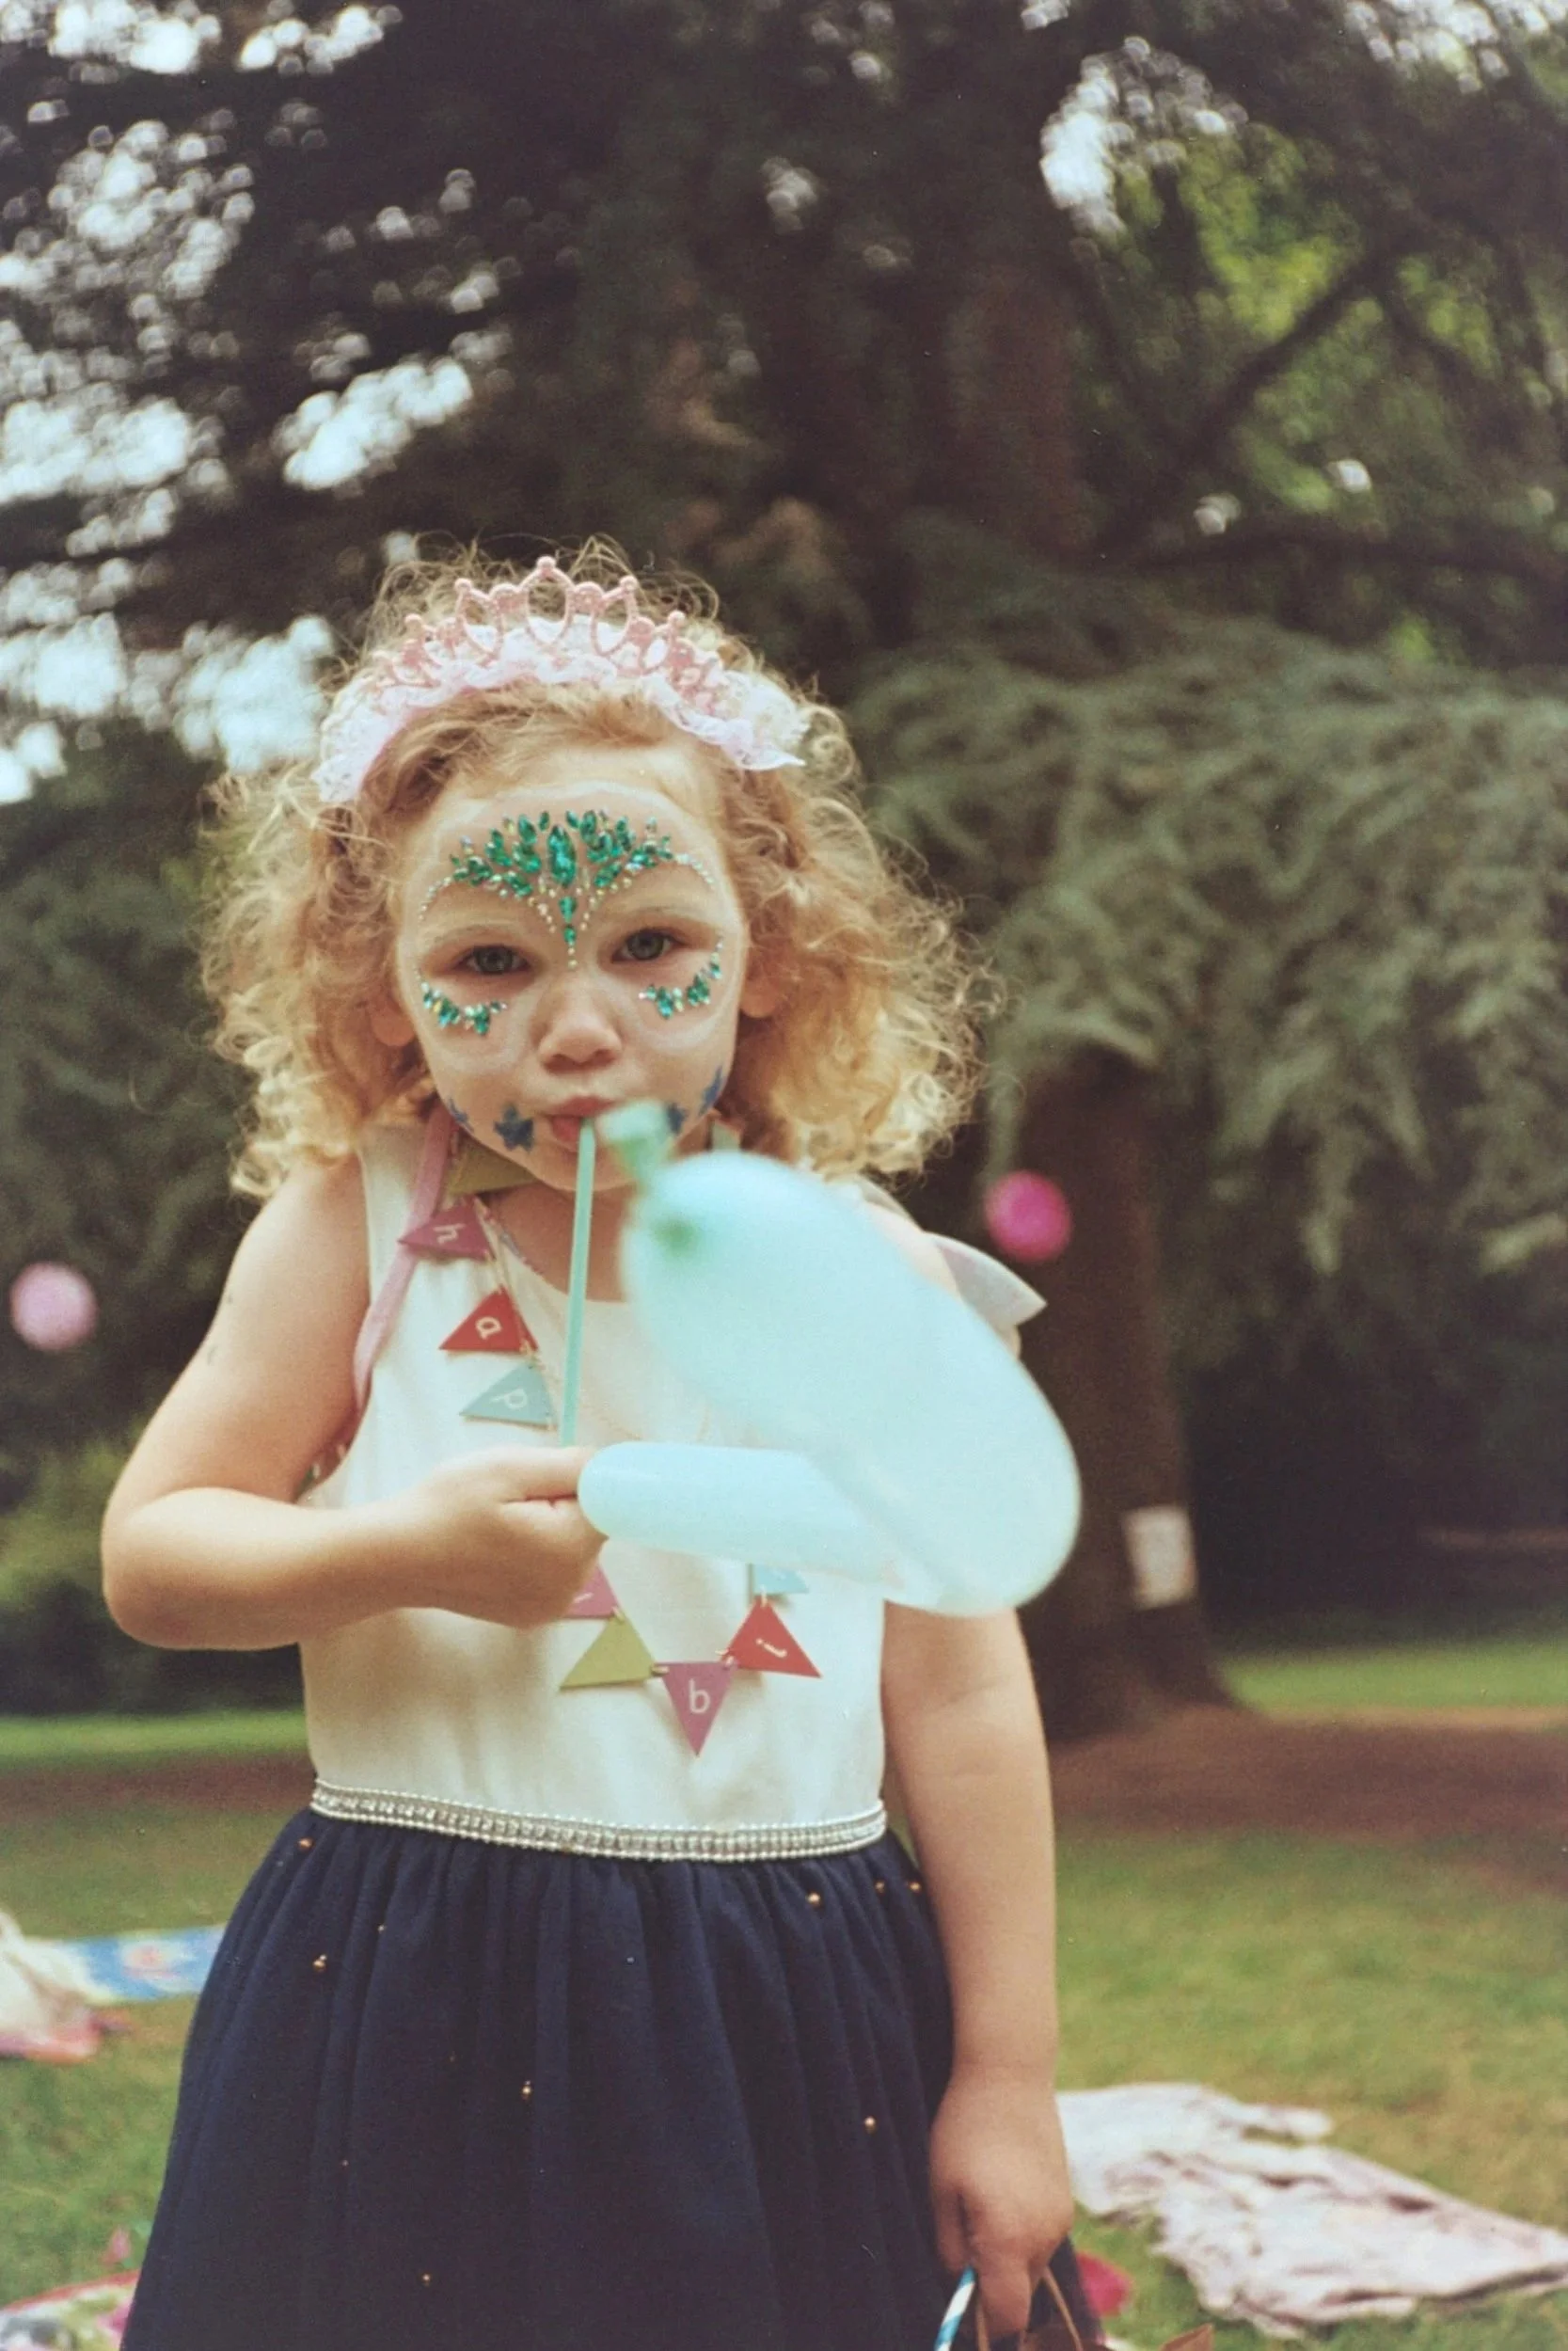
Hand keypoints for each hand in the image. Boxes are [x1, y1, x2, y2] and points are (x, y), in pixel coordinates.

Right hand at [374, 1445, 603, 1627]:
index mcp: (571, 1551)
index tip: (539, 1478)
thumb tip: (609, 1467)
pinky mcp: (531, 1615)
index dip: (575, 1483)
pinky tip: (495, 1546)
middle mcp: (570, 1588)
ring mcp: (550, 1608)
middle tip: (508, 1498)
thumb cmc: (446, 1508)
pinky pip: (551, 1570)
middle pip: (590, 1527)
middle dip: (561, 1505)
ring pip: (571, 1548)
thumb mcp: (507, 1468)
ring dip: (547, 1528)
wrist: (394, 1558)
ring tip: (497, 1522)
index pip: (607, 1502)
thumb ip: (570, 1466)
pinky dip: (533, 1552)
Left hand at [929, 2064, 1074, 2343]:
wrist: (1010, 2073)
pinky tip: (1000, 2198)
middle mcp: (1043, 2237)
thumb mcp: (941, 2190)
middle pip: (1022, 2295)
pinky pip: (1043, 2240)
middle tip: (962, 2255)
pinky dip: (1022, 2238)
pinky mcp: (1066, 2202)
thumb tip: (957, 2285)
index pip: (1007, 2315)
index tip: (963, 2314)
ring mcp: (1060, 2220)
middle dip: (994, 2289)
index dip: (985, 2326)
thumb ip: (949, 2249)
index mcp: (1008, 2240)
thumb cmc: (965, 2129)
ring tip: (979, 2214)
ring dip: (1008, 2262)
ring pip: (1033, 2267)